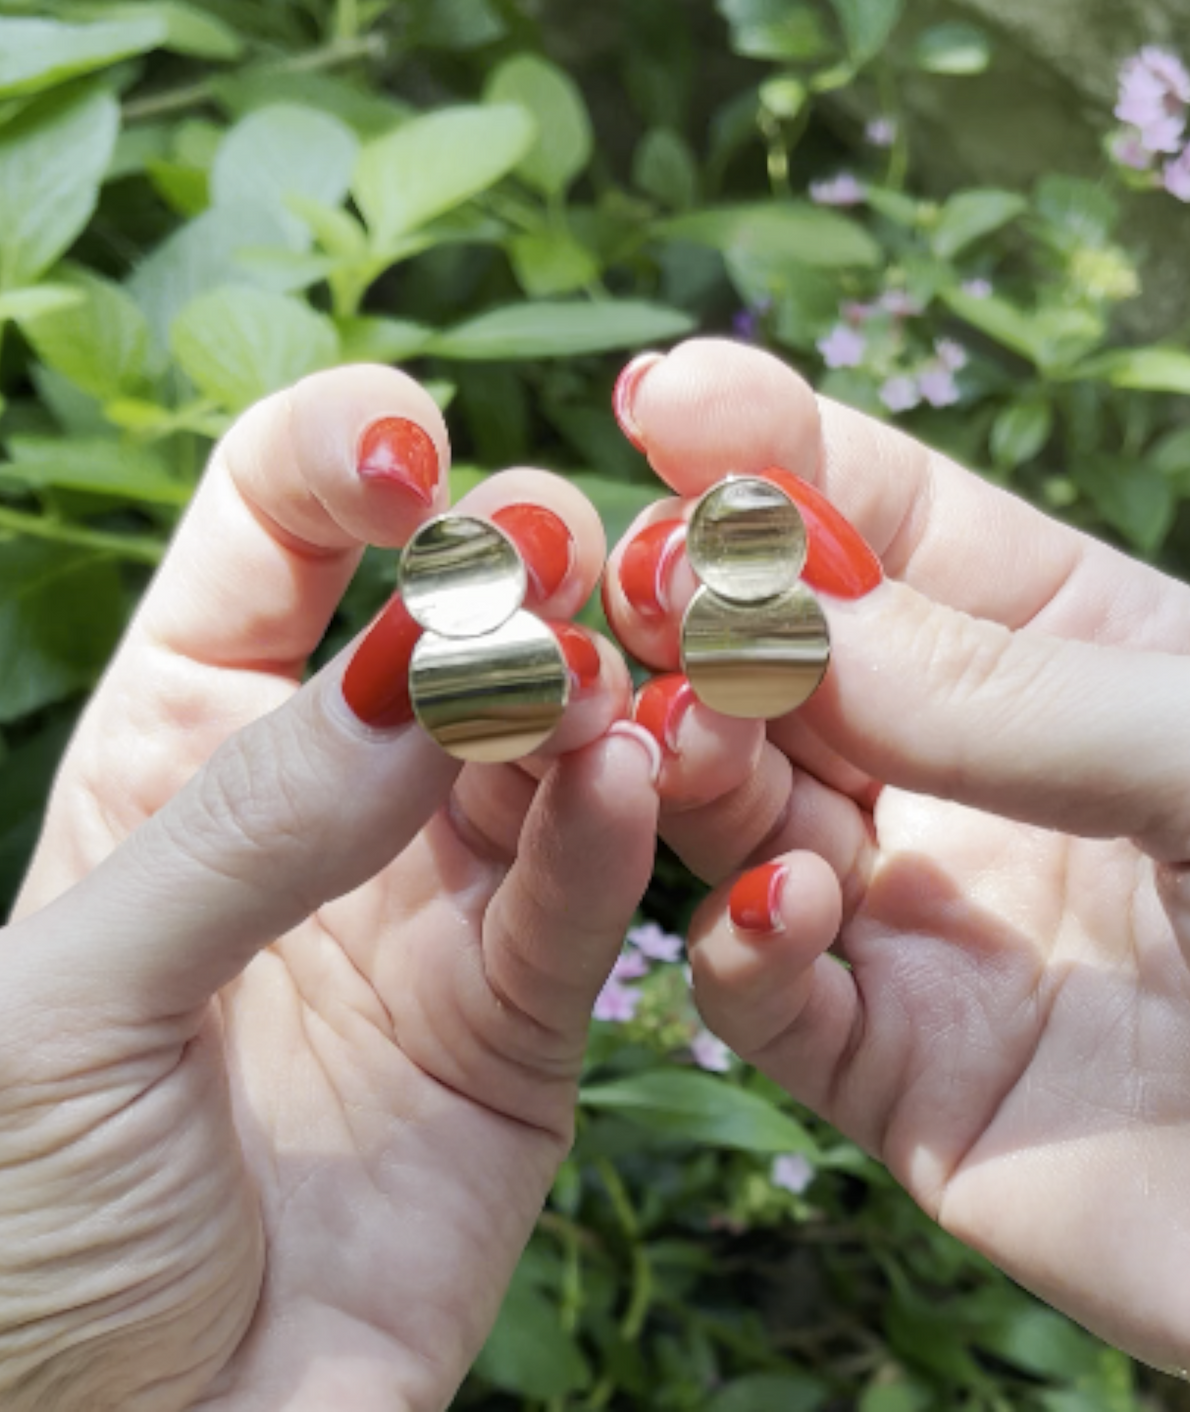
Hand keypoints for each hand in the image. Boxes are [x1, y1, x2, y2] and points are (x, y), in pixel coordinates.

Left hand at [2, 367, 657, 1411]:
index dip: (337, 465)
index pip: (268, 549)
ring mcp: (429, 915)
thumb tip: (418, 661)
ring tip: (604, 678)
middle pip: (438, 630)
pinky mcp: (517, 1028)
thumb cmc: (12, 1237)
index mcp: (174, 757)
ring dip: (579, 698)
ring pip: (537, 757)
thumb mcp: (66, 1005)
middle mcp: (321, 813)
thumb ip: (246, 824)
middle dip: (498, 569)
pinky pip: (576, 910)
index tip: (410, 448)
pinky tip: (633, 776)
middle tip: (552, 553)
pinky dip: (607, 837)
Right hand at [604, 341, 1189, 1411]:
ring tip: (683, 730)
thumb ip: (1012, 691)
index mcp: (1089, 658)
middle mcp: (987, 781)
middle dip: (706, 612)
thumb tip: (781, 617)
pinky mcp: (904, 1075)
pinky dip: (746, 947)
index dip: (784, 458)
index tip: (670, 397)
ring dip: (699, 766)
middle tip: (642, 578)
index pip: (905, 527)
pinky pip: (776, 999)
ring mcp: (937, 928)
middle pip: (798, 670)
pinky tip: (786, 904)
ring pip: (754, 822)